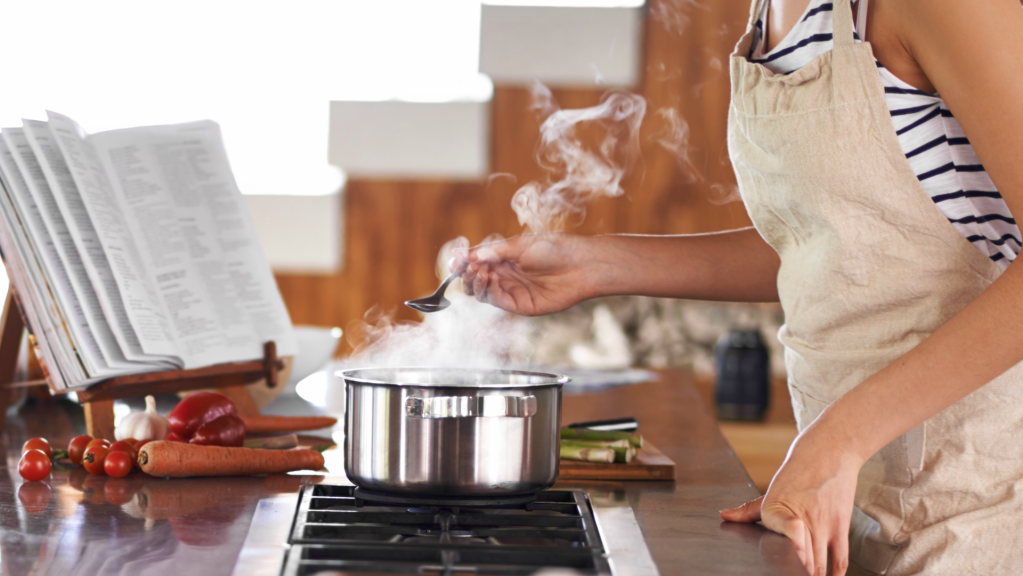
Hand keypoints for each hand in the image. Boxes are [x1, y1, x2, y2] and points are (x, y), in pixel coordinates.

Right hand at [451, 232, 602, 315]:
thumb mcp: (518, 245)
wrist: (580, 264)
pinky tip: (489, 278)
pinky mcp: (520, 305)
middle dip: (466, 274)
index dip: (463, 263)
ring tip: (479, 271)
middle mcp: (506, 276)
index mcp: (504, 259)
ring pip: (482, 293)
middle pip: (475, 281)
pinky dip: (487, 291)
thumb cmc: (554, 249)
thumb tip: (465, 254)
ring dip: (474, 282)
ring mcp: (512, 291)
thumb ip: (491, 252)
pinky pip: (496, 301)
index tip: (455, 260)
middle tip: (466, 267)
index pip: (476, 264)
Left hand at [720, 429, 863, 575]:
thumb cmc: (798, 471)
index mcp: (774, 511)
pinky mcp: (840, 526)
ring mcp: (822, 524)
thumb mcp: (772, 490)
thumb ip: (749, 510)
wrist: (829, 451)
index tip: (784, 565)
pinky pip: (840, 559)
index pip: (776, 541)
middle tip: (790, 575)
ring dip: (814, 575)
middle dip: (797, 572)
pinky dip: (835, 573)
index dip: (785, 554)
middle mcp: (799, 520)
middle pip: (800, 561)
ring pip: (819, 564)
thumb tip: (724, 515)